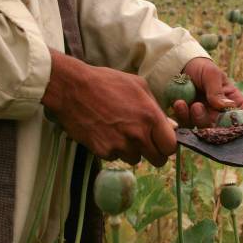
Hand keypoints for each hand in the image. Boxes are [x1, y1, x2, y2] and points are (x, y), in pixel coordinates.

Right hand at [41, 50, 175, 165]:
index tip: (161, 142)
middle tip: (144, 142)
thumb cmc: (107, 82)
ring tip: (119, 131)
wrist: (72, 88)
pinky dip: (112, 149)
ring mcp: (120, 145)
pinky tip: (105, 132)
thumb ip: (156, 108)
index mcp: (151, 117)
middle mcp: (138, 134)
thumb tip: (170, 126)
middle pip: (157, 160)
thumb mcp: (138, 86)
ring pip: (135, 159)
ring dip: (131, 150)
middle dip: (153, 153)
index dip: (166, 146)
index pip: (170, 147)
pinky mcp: (103, 152)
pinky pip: (115, 157)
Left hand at [172, 57, 242, 127]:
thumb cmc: (202, 69)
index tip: (236, 126)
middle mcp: (220, 115)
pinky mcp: (188, 120)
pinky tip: (179, 103)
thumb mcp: (212, 74)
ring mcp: (204, 119)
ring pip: (204, 130)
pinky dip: (182, 116)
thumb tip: (225, 106)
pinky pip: (187, 125)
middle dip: (212, 123)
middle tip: (198, 106)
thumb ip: (217, 91)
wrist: (179, 67)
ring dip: (196, 118)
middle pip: (223, 130)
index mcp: (234, 103)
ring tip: (189, 103)